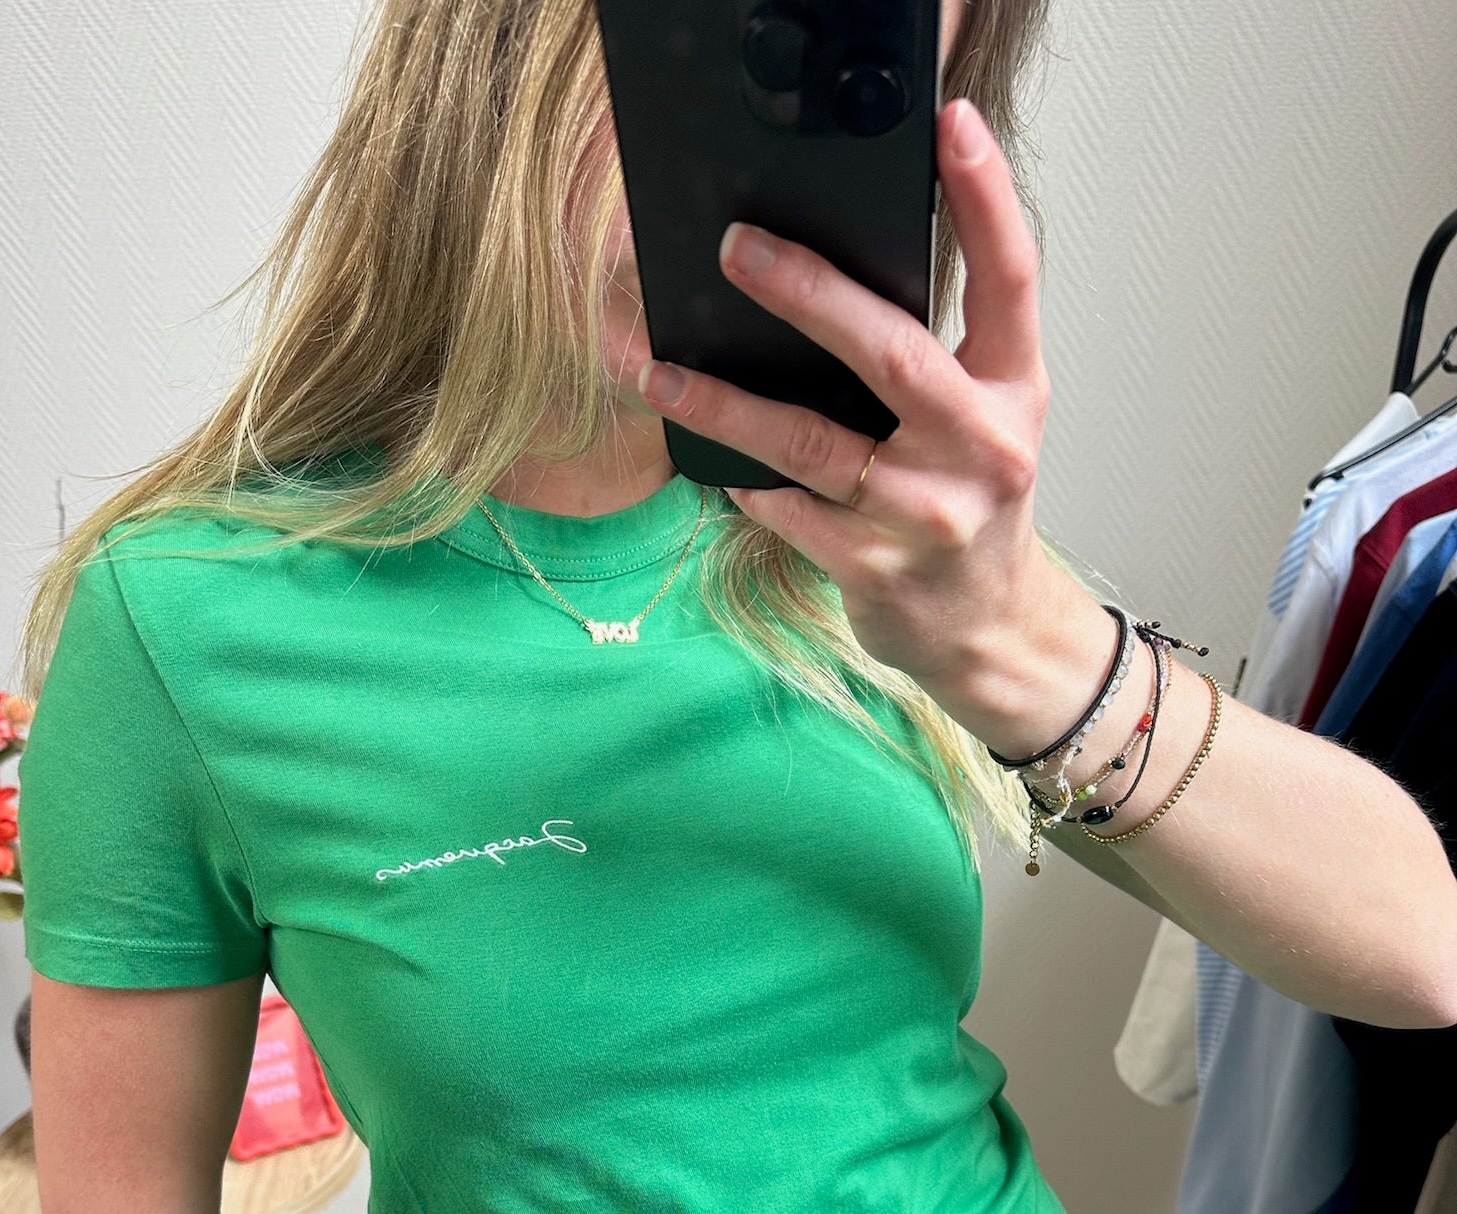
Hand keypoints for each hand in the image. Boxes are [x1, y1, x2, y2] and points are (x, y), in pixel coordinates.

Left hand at [634, 96, 1069, 742]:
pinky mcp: (876, 568)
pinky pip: (788, 510)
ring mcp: (928, 514)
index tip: (952, 126)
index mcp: (1012, 388)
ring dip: (725, 404)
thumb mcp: (984, 417)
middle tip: (737, 249)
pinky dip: (745, 482)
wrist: (987, 628)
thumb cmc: (970, 504)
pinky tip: (711, 460)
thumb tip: (821, 279)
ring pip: (811, 444)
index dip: (985, 198)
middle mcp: (981, 446)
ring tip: (660, 371)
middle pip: (892, 352)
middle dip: (809, 294)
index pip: (1009, 277)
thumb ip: (937, 352)